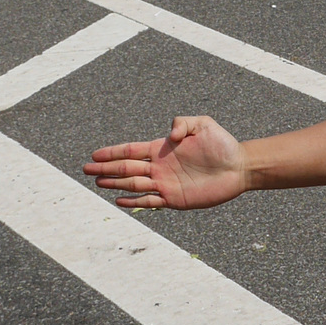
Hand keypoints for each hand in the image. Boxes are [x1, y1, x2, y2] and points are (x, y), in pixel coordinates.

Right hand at [84, 116, 248, 208]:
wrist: (238, 166)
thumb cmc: (222, 144)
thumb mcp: (203, 124)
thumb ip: (183, 123)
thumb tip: (169, 135)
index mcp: (162, 149)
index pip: (131, 151)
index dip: (112, 153)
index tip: (94, 154)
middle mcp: (160, 167)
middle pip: (127, 168)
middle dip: (106, 169)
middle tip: (86, 169)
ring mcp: (166, 183)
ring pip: (134, 184)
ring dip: (115, 184)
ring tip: (98, 183)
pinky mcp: (175, 198)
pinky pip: (150, 201)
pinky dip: (134, 201)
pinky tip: (119, 200)